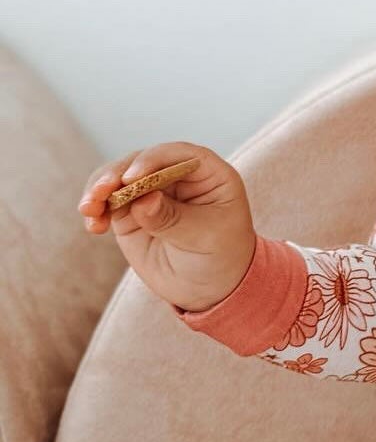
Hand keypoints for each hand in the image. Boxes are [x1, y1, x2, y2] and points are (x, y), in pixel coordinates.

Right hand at [76, 142, 258, 310]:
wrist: (209, 287)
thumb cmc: (219, 255)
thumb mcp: (203, 236)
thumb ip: (171, 218)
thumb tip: (142, 201)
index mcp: (209, 174)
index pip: (179, 154)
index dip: (153, 160)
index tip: (131, 178)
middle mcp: (177, 176)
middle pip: (141, 161)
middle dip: (116, 174)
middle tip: (100, 193)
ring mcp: (151, 192)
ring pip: (117, 178)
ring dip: (99, 189)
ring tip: (89, 210)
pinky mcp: (130, 211)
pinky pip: (107, 202)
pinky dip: (95, 209)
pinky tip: (94, 226)